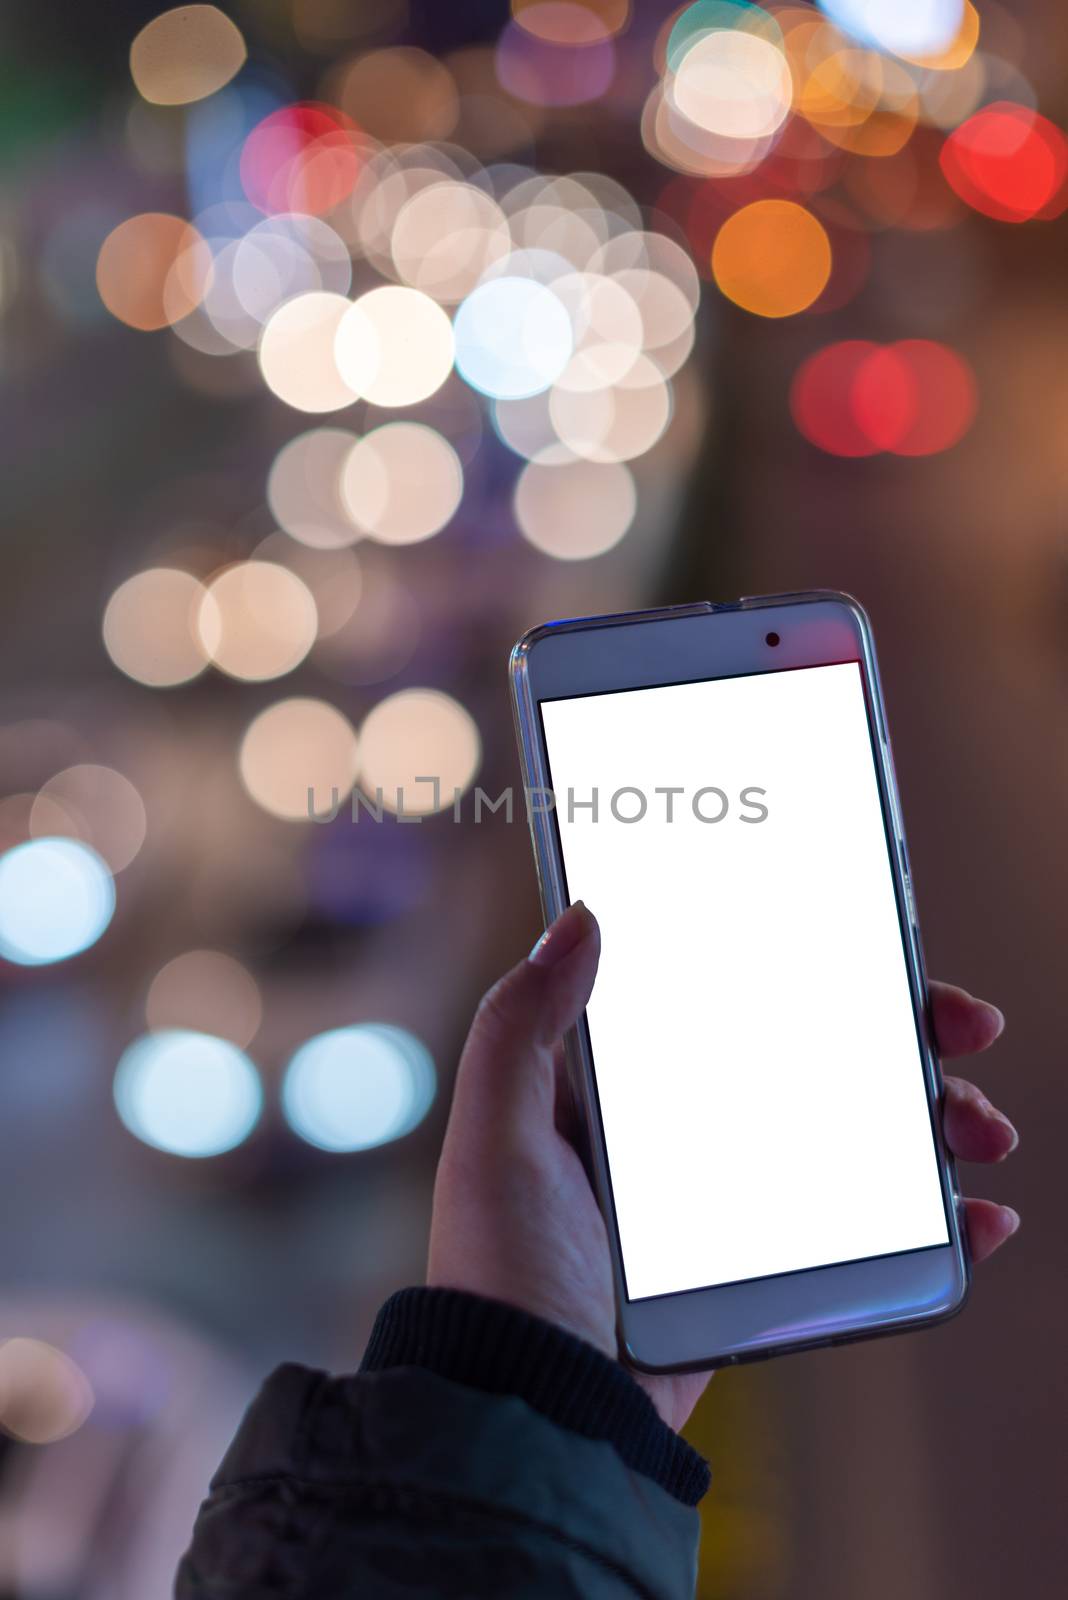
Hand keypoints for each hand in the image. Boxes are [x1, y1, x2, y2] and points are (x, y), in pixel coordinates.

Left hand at [427, 903, 1018, 1435]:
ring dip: (926, 1122)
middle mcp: (679, 1138)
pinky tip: (975, 1217)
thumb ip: (519, 1026)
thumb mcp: (495, 1136)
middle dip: (895, 1038)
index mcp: (618, 1093)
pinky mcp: (761, 1276)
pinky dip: (929, 1224)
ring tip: (978, 1130)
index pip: (724, 1001)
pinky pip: (859, 1234)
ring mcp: (728, 1208)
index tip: (868, 950)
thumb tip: (578, 917)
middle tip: (959, 1029)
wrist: (537, 1418)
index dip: (800, 968)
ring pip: (850, 1139)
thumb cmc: (502, 1277)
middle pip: (808, 1061)